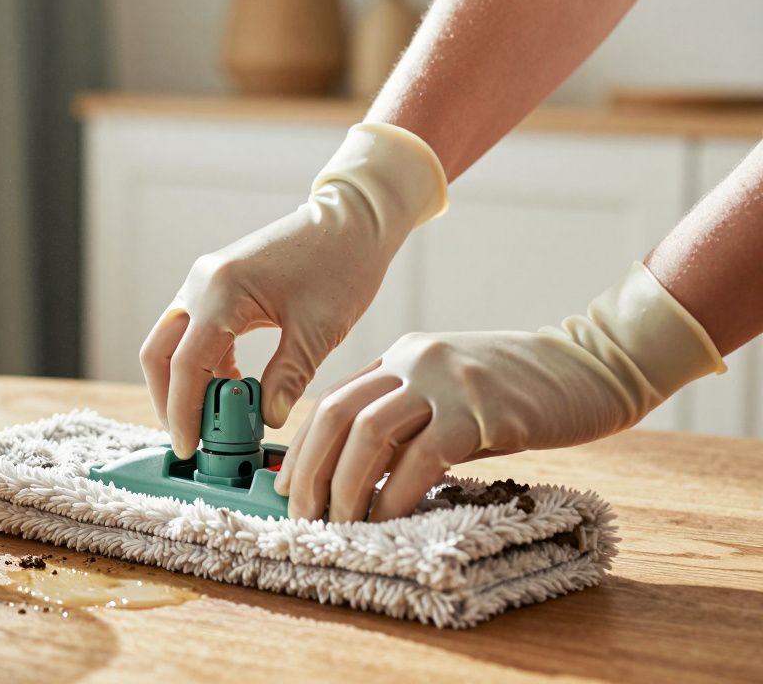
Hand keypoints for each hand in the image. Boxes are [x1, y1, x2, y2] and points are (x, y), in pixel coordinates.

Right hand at [140, 123, 446, 458]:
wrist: (351, 220)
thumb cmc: (341, 265)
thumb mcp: (318, 331)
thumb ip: (287, 379)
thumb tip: (265, 421)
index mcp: (222, 292)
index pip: (185, 366)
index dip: (182, 414)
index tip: (189, 449)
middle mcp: (201, 283)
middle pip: (158, 354)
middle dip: (168, 400)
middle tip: (191, 439)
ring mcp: (203, 281)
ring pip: (169, 343)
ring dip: (184, 383)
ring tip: (215, 421)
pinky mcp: (214, 285)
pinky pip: (191, 332)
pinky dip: (201, 364)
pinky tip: (231, 390)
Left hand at [275, 263, 725, 521]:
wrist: (593, 365)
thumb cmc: (521, 394)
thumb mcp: (450, 398)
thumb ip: (409, 424)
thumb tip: (359, 480)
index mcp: (401, 357)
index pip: (333, 402)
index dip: (303, 451)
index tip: (289, 492)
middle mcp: (414, 360)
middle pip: (337, 415)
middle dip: (309, 472)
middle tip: (303, 518)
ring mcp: (446, 382)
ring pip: (368, 433)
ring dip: (345, 486)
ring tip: (340, 525)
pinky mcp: (481, 410)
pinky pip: (423, 455)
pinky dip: (396, 492)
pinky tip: (389, 518)